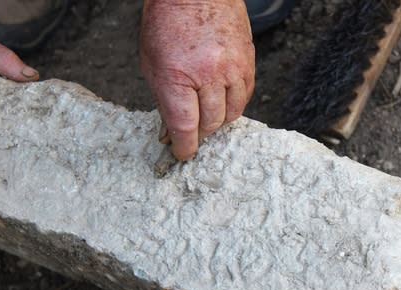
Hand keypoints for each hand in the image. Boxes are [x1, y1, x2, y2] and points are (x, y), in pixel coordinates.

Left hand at [139, 0, 254, 159]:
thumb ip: (162, 101)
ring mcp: (232, 67)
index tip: (181, 153)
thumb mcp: (152, 64)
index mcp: (176, 75)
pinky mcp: (248, 61)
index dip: (183, 147)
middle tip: (190, 132)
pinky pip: (245, 96)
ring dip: (217, 121)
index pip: (184, 126)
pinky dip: (233, 105)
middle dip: (198, 133)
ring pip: (231, 113)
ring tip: (206, 115)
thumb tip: (170, 133)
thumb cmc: (167, 24)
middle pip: (210, 123)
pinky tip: (221, 101)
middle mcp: (207, 74)